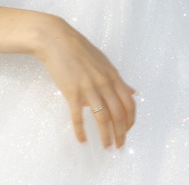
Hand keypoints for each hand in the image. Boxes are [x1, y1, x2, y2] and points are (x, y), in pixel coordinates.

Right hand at [31, 16, 136, 147]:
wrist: (55, 40)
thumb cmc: (79, 49)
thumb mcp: (103, 62)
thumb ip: (118, 79)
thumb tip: (133, 92)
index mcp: (113, 75)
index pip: (128, 103)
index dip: (130, 120)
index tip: (127, 131)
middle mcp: (104, 83)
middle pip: (118, 114)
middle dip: (121, 133)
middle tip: (119, 145)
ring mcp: (88, 88)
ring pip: (103, 118)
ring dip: (106, 135)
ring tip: (106, 147)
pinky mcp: (72, 92)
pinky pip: (79, 117)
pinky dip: (81, 131)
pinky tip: (83, 140)